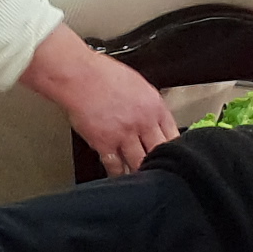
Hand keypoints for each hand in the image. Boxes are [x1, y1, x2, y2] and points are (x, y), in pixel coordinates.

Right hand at [20, 23, 177, 176]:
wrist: (79, 75)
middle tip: (159, 171)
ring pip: (139, 163)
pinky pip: (115, 166)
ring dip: (140, 171)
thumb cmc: (102, 74)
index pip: (173, 135)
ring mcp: (124, 134)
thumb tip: (154, 118)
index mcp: (154, 106)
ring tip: (141, 177)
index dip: (173, 149)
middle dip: (159, 163)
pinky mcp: (104, 143)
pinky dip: (118, 174)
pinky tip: (120, 176)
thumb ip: (148, 104)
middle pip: (159, 152)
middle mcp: (143, 122)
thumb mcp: (137, 84)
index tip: (172, 156)